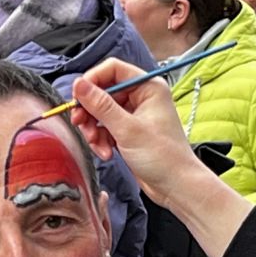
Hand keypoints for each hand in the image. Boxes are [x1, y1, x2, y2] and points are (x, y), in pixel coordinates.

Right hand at [70, 59, 252, 256]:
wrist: (176, 187)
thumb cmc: (163, 158)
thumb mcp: (127, 129)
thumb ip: (100, 106)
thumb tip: (79, 85)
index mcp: (148, 87)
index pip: (113, 69)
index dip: (92, 80)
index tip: (78, 97)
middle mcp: (142, 97)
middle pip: (103, 92)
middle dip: (90, 111)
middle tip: (80, 124)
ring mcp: (134, 115)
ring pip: (101, 112)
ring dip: (94, 129)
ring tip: (98, 145)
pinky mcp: (129, 132)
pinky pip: (105, 128)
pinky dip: (101, 140)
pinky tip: (106, 153)